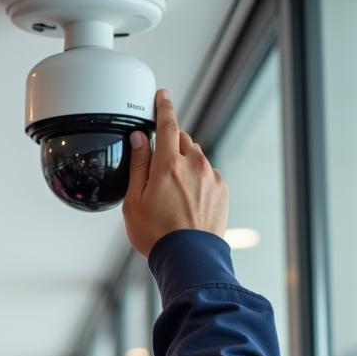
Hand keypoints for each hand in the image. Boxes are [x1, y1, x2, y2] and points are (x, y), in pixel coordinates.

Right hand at [122, 88, 228, 256]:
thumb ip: (138, 164)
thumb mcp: (134, 201)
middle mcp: (194, 165)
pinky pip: (207, 174)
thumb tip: (140, 138)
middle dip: (171, 145)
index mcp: (169, 165)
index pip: (168, 124)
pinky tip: (187, 201)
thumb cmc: (158, 235)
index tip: (163, 96)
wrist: (189, 258)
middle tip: (159, 169)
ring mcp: (211, 177)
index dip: (164, 107)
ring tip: (173, 193)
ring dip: (185, 164)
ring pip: (196, 157)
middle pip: (183, 139)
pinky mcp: (222, 189)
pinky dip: (197, 179)